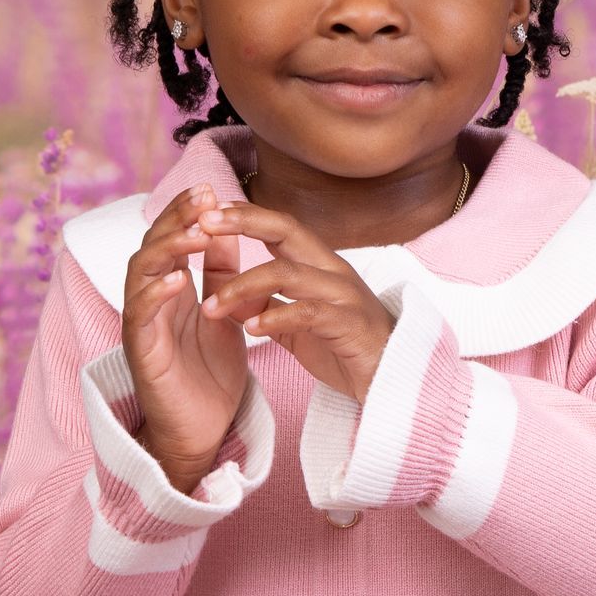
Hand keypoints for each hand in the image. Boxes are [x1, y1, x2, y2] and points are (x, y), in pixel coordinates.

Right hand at [120, 182, 252, 483]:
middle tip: (203, 197)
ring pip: (140, 274)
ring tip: (196, 232)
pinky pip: (140, 318)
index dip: (185, 212)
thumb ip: (221, 272)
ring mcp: (142, 327)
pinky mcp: (142, 355)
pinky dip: (157, 295)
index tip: (209, 188)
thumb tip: (226, 224)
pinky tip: (179, 280)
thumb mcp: (224, 313)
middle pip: (151, 246)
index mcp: (170, 291)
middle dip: (176, 219)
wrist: (202, 433)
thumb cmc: (209, 375)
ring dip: (167, 250)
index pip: (171, 238)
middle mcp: (150, 302)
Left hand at [193, 201, 394, 404]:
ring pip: (288, 272)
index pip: (282, 227)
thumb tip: (226, 297)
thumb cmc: (346, 349)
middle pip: (287, 230)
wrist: (393, 382)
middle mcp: (334, 271)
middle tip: (202, 224)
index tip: (207, 212)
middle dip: (244, 222)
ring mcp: (344, 295)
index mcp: (321, 266)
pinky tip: (250, 329)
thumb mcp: (297, 326)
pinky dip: (275, 318)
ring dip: (243, 286)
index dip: (246, 215)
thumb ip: (266, 306)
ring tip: (211, 306)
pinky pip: (308, 313)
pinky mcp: (350, 324)